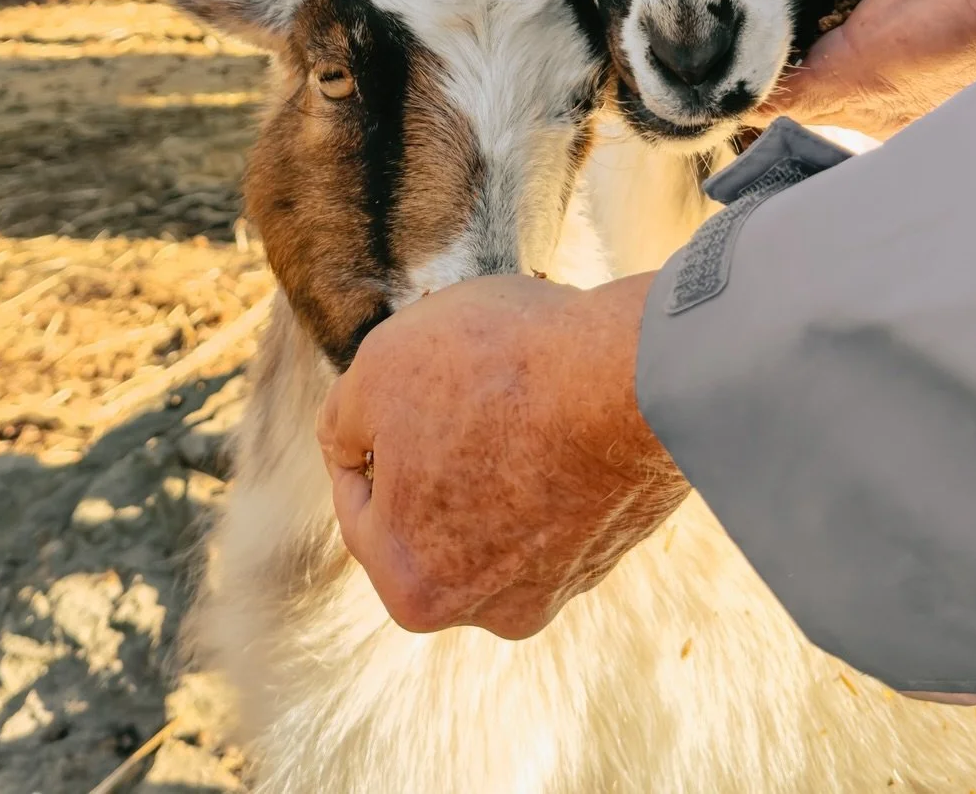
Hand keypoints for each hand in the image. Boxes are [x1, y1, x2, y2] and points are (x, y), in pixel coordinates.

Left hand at [318, 271, 686, 637]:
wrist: (634, 374)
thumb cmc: (497, 371)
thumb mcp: (378, 368)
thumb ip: (342, 416)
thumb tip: (346, 439)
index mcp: (411, 582)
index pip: (359, 497)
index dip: (368, 425)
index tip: (396, 380)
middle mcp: (486, 607)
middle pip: (432, 510)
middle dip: (436, 445)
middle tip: (458, 382)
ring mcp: (560, 583)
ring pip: (498, 506)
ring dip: (497, 453)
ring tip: (517, 389)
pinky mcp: (614, 548)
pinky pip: (559, 497)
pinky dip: (553, 456)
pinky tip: (563, 407)